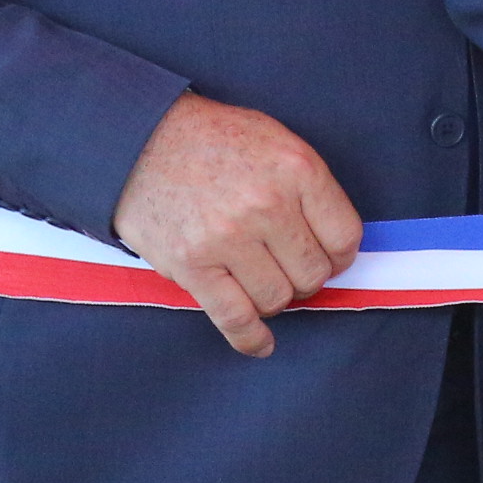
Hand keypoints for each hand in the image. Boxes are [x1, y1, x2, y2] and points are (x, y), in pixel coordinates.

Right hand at [110, 94, 363, 358]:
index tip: (329, 259)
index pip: (344, 237)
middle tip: (287, 266)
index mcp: (298, 170)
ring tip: (261, 281)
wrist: (138, 139)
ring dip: (275, 297)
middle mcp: (267, 205)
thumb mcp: (278, 142)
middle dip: (306, 277)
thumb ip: (310, 188)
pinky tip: (261, 344)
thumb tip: (335, 246)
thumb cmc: (214, 140)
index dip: (340, 256)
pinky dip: (251, 338)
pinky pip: (234, 317)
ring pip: (278, 298)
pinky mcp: (191, 265)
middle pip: (313, 273)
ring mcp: (228, 238)